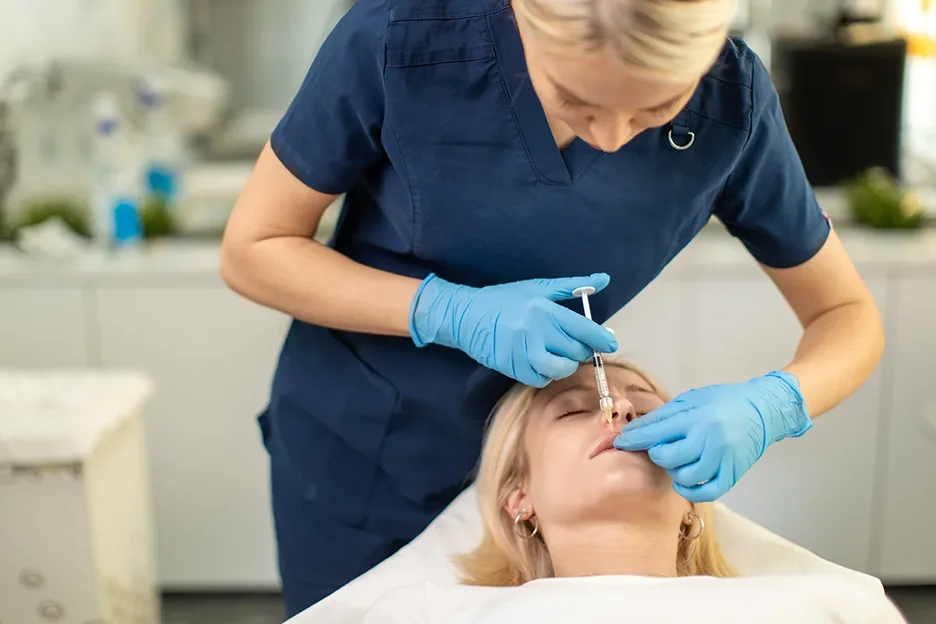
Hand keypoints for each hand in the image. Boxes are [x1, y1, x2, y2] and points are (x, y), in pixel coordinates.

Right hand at [409, 273, 617, 386]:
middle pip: (575, 351)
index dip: (602, 339)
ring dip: (566, 365)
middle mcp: (536, 332)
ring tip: (560, 355)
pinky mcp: (512, 368)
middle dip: (581, 350)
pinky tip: (542, 362)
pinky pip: (541, 379)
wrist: (467, 316)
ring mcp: (523, 352)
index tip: (610, 343)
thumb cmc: (504, 299)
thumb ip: (573, 286)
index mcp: (545, 310)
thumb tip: (603, 279)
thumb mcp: (538, 288)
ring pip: (560, 369)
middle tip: (576, 344)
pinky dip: (546, 374)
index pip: (585, 330)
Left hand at [613, 371, 811, 501]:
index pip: (656, 431)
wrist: (763, 410)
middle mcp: (709, 438)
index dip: (633, 439)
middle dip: (655, 453)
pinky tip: (684, 480)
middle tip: (658, 448)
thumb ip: (664, 416)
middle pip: (667, 457)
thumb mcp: (691, 400)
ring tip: (676, 459)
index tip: (619, 442)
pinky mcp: (732, 474)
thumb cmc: (723, 402)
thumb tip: (636, 429)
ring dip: (672, 470)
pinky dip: (689, 490)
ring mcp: (722, 458)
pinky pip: (705, 492)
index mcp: (696, 416)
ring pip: (683, 476)